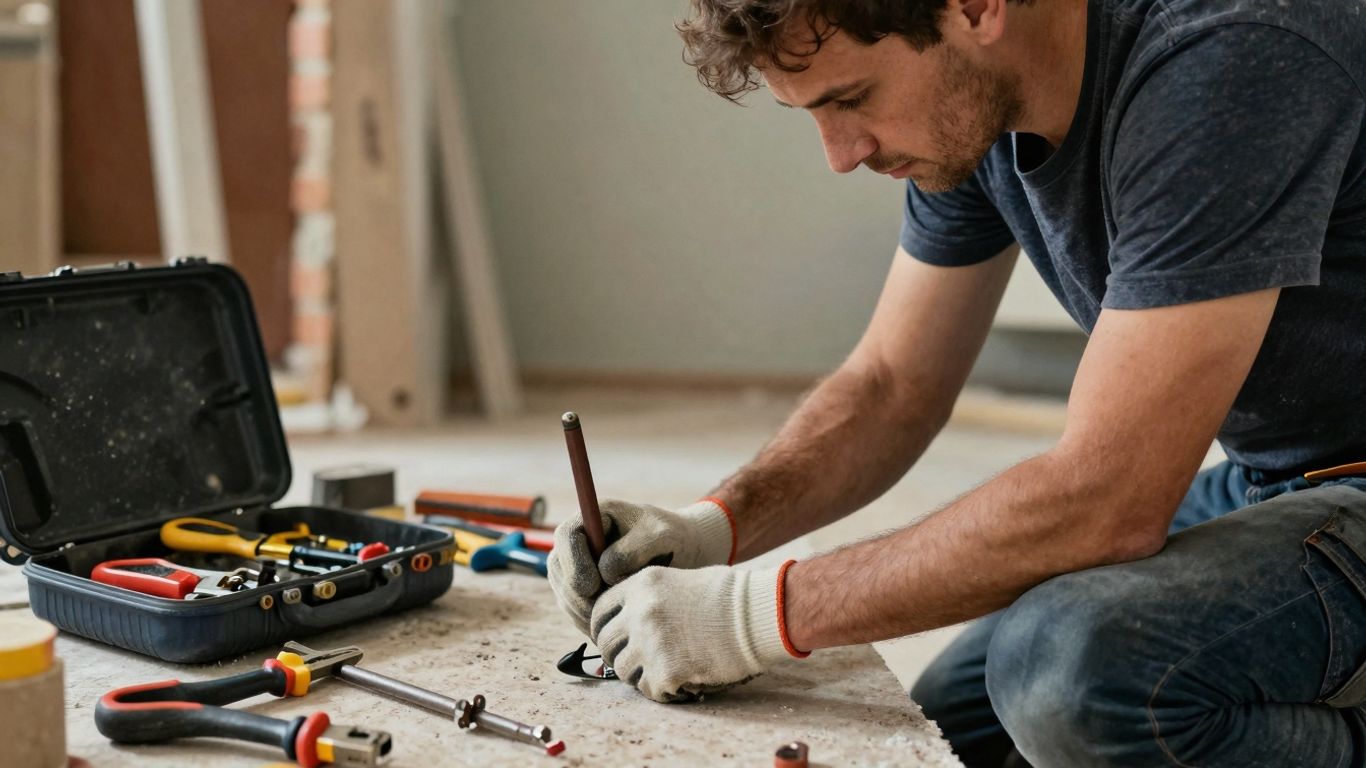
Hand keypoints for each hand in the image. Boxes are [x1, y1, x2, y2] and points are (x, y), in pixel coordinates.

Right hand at [549, 498, 735, 634]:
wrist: (681, 553)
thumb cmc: (671, 538)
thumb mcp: (659, 537)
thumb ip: (631, 551)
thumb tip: (603, 572)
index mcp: (594, 516)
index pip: (566, 535)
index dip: (573, 562)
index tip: (592, 586)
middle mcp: (579, 540)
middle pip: (559, 569)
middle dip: (577, 595)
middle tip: (603, 612)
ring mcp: (576, 566)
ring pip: (564, 594)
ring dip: (583, 612)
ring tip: (614, 620)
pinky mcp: (580, 589)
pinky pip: (574, 610)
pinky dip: (588, 622)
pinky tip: (612, 626)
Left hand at [590, 564, 804, 701]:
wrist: (758, 615)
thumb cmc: (729, 597)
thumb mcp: (679, 580)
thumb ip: (649, 598)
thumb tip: (626, 622)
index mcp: (642, 585)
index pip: (600, 612)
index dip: (604, 629)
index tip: (616, 639)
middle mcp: (640, 611)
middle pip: (606, 643)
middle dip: (619, 654)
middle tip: (640, 661)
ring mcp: (650, 642)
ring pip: (623, 670)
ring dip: (640, 674)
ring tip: (665, 671)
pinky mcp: (666, 670)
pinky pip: (649, 690)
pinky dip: (663, 690)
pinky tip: (682, 682)